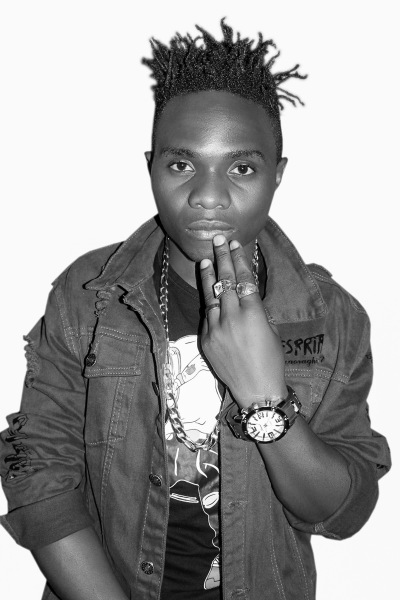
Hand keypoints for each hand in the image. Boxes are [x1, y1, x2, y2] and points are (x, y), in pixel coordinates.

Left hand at [200, 235, 286, 407]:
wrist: (256, 390)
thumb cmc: (271, 361)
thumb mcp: (270, 329)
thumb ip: (255, 310)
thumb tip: (245, 294)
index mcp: (252, 313)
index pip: (243, 278)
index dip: (239, 259)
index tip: (235, 245)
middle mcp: (231, 317)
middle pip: (225, 281)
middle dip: (222, 258)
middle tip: (219, 240)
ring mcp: (215, 328)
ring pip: (210, 296)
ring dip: (208, 276)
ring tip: (206, 259)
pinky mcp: (206, 339)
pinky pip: (207, 316)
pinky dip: (210, 303)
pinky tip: (210, 292)